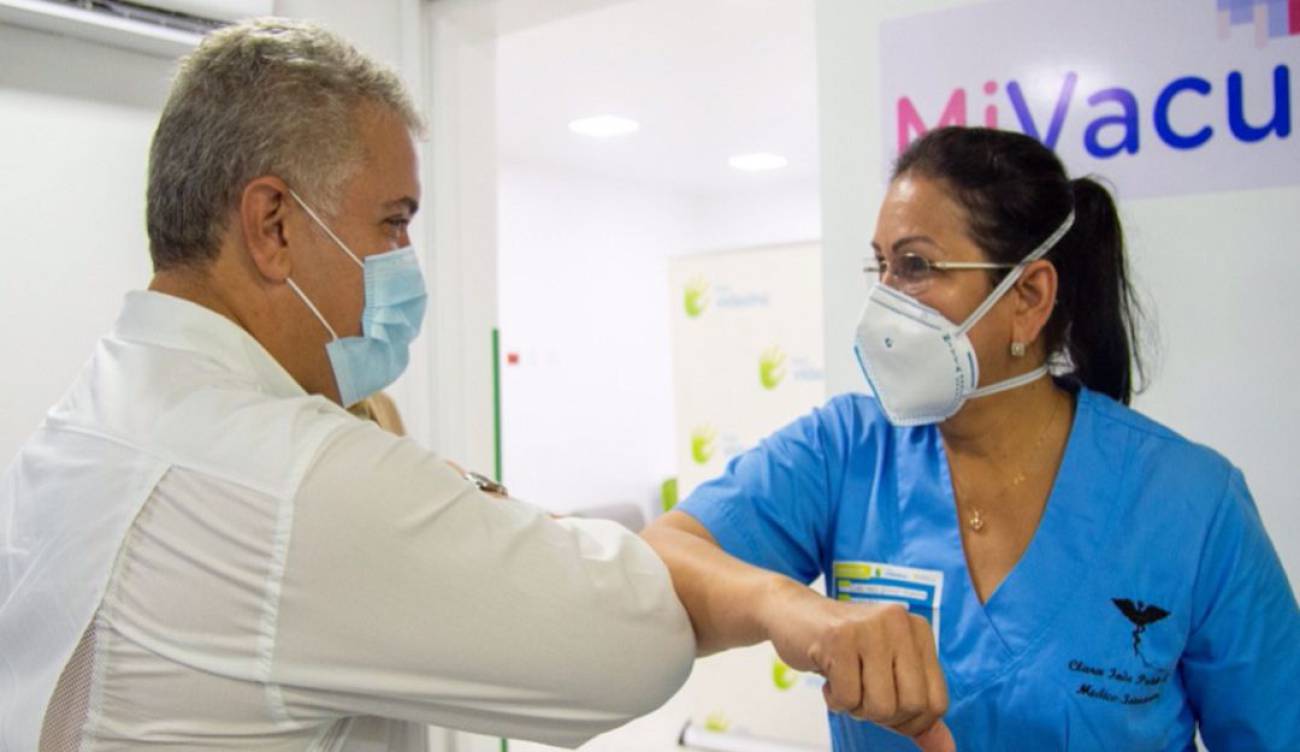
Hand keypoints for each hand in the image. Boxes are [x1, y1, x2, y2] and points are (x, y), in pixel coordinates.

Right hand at [761, 582, 953, 751]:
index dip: (910, 721)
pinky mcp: (839, 637)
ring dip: (857, 708)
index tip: (886, 707)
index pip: (936, 702)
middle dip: (883, 715)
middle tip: (861, 694)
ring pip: (881, 706)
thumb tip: (946, 750)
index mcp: (918, 630)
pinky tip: (828, 676)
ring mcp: (870, 627)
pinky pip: (848, 699)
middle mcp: (900, 622)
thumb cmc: (843, 649)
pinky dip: (834, 700)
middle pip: (912, 706)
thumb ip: (917, 712)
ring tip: (845, 682)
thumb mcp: (887, 675)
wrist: (792, 614)